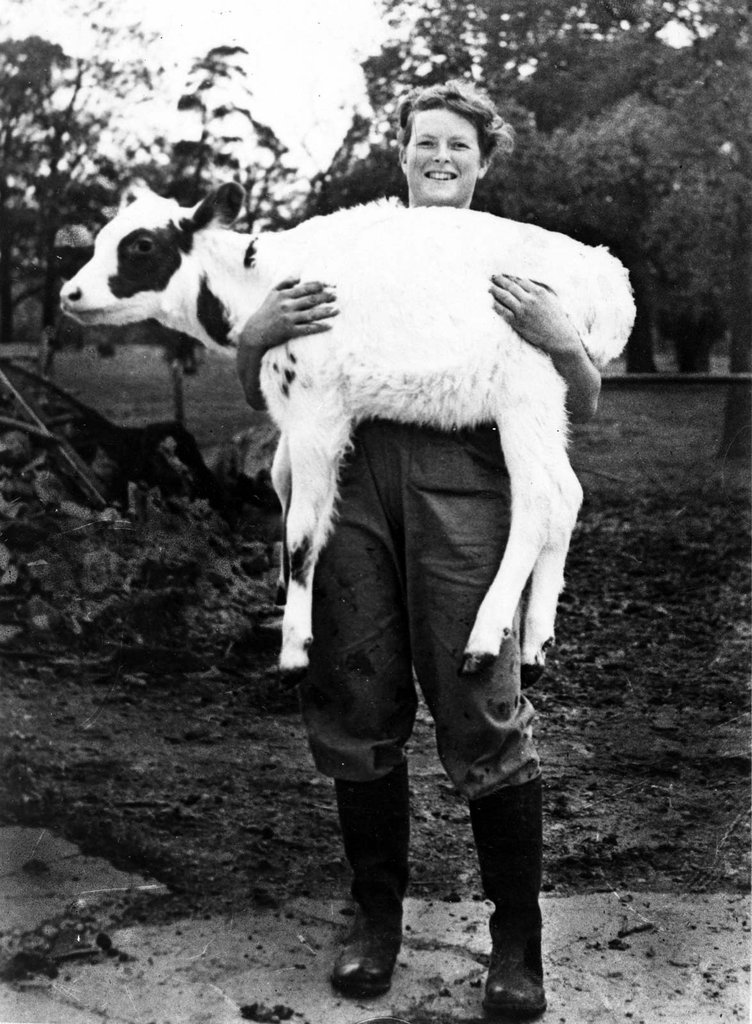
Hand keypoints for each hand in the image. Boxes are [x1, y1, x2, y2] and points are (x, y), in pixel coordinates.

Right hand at [237, 278, 337, 409]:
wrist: (255, 332)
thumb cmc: (266, 311)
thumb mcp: (272, 294)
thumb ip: (285, 283)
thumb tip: (299, 275)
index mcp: (284, 295)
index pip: (304, 288)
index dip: (318, 286)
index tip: (330, 285)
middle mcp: (287, 305)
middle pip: (310, 299)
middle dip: (325, 297)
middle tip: (337, 296)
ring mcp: (289, 319)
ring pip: (311, 314)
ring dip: (326, 312)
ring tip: (337, 310)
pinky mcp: (289, 331)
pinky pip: (307, 329)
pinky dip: (319, 327)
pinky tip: (329, 326)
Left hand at [489, 274, 580, 355]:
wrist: (558, 337)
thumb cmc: (557, 318)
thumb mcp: (552, 299)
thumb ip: (540, 291)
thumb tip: (528, 284)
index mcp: (539, 292)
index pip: (521, 281)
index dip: (511, 278)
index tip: (505, 276)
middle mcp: (529, 299)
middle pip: (511, 286)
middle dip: (500, 280)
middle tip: (493, 277)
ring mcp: (522, 311)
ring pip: (505, 297)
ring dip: (495, 291)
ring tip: (489, 287)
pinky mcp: (517, 322)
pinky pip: (503, 311)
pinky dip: (496, 305)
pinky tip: (491, 302)